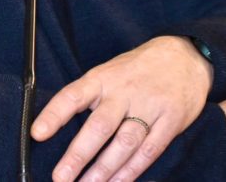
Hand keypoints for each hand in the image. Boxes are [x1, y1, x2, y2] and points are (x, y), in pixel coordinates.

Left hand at [31, 35, 212, 181]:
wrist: (187, 56)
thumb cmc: (140, 68)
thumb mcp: (111, 71)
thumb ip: (90, 97)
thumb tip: (58, 128)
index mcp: (104, 78)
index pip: (74, 95)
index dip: (55, 114)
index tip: (38, 133)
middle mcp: (126, 92)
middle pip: (100, 126)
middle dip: (78, 155)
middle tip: (61, 177)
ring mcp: (150, 106)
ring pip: (124, 143)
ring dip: (103, 170)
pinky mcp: (170, 121)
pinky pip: (148, 151)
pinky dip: (131, 171)